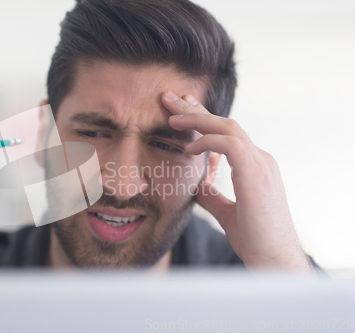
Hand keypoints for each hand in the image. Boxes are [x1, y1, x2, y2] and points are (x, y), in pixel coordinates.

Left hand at [163, 92, 312, 272]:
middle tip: (170, 99)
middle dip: (196, 109)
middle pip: (226, 123)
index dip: (204, 120)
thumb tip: (195, 184)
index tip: (181, 111)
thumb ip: (212, 195)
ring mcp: (261, 164)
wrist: (274, 261)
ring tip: (172, 117)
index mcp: (255, 166)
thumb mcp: (226, 211)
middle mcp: (260, 159)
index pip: (227, 134)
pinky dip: (207, 141)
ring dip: (198, 119)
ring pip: (228, 127)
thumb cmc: (254, 238)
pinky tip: (188, 148)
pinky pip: (230, 144)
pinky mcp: (256, 173)